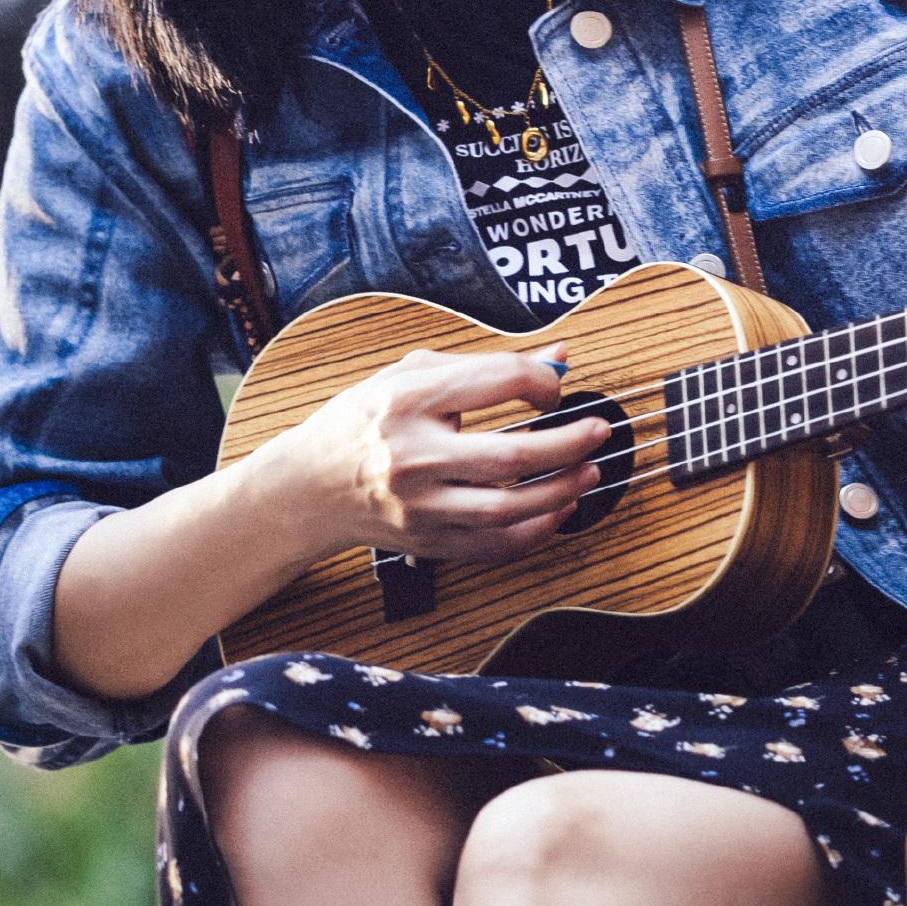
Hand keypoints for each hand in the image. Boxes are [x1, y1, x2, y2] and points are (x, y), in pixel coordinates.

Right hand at [266, 346, 610, 564]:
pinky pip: (494, 546)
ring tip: (589, 472)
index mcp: (407, 400)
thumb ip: (485, 366)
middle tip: (600, 431)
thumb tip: (560, 359)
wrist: (307, 487)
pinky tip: (559, 511)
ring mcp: (418, 505)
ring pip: (508, 509)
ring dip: (562, 491)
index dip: (541, 382)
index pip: (496, 382)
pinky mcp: (425, 541)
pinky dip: (536, 533)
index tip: (554, 388)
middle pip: (511, 457)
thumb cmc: (364, 422)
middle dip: (570, 444)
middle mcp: (412, 455)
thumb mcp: (410, 375)